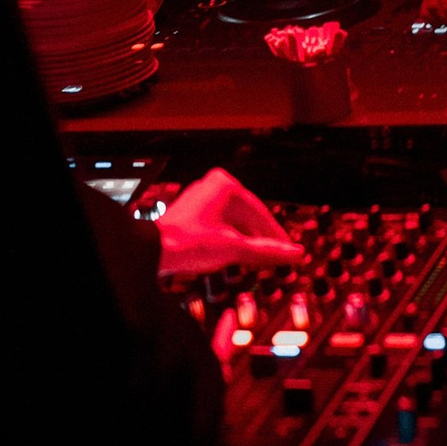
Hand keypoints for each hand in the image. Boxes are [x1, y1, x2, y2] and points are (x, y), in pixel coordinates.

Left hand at [156, 169, 303, 277]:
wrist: (152, 252)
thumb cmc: (187, 243)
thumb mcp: (234, 248)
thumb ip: (267, 251)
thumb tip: (294, 253)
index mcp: (226, 185)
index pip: (260, 213)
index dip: (276, 236)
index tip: (290, 250)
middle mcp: (214, 186)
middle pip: (248, 217)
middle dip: (261, 239)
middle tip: (277, 257)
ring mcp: (203, 198)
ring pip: (235, 221)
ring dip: (247, 241)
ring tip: (260, 260)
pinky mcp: (194, 212)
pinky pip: (222, 224)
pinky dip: (232, 239)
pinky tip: (238, 256)